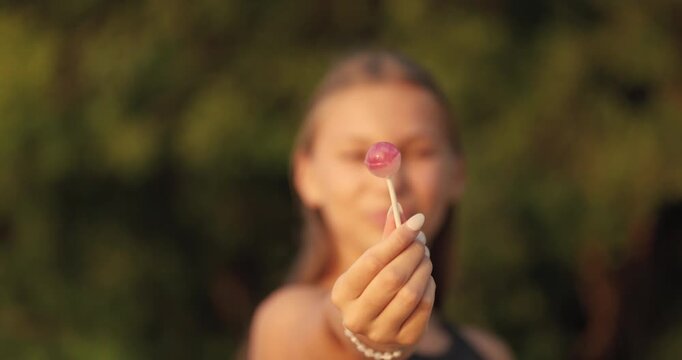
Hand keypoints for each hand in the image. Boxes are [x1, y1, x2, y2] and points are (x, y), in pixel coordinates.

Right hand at [330, 208, 434, 351]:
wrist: (368, 334)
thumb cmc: (369, 288)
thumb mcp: (368, 267)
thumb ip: (384, 239)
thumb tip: (398, 206)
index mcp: (342, 293)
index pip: (373, 261)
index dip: (397, 238)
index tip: (418, 220)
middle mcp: (357, 316)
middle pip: (393, 278)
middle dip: (412, 253)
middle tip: (422, 240)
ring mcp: (380, 332)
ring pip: (410, 293)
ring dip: (423, 268)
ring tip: (424, 257)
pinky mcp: (403, 341)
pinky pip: (424, 307)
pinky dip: (429, 286)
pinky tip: (425, 277)